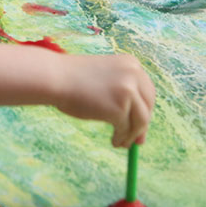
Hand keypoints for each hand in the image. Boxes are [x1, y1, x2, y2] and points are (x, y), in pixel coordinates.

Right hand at [0, 41, 154, 148]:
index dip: (145, 108)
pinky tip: (114, 141)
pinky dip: (122, 138)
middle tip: (137, 140)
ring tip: (122, 143)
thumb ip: (122, 91)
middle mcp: (134, 74)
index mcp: (131, 63)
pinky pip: (127, 129)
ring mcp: (128, 91)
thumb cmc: (73, 79)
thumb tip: (138, 120)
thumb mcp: (105, 77)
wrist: (56, 78)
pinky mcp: (120, 109)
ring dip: (133, 134)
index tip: (140, 124)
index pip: (147, 89)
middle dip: (143, 124)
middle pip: (149, 105)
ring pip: (141, 120)